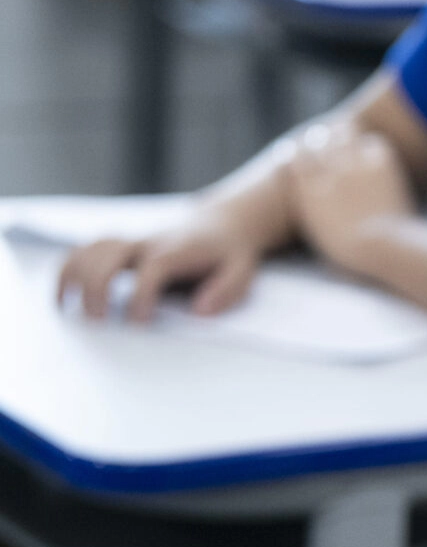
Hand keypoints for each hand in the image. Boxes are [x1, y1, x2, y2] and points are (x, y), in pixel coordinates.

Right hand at [57, 212, 265, 321]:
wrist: (222, 224)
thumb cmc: (229, 255)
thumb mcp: (243, 272)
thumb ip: (226, 290)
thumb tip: (199, 311)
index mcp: (178, 252)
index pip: (153, 269)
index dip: (142, 295)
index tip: (138, 322)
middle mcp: (149, 243)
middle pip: (111, 255)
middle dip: (98, 288)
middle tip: (99, 321)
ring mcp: (131, 242)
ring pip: (91, 249)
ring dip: (74, 276)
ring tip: (67, 308)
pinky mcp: (120, 245)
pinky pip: (84, 250)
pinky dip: (67, 269)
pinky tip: (63, 296)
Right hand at [286, 127, 417, 273]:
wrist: (380, 247)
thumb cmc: (352, 255)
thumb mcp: (322, 239)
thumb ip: (317, 219)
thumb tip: (320, 216)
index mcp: (307, 193)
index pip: (293, 158)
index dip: (298, 152)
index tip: (300, 150)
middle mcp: (326, 173)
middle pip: (318, 141)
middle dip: (321, 138)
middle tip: (326, 136)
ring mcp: (353, 164)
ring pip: (344, 134)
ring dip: (345, 133)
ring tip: (348, 130)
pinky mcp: (379, 163)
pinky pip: (374, 142)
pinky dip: (373, 144)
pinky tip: (375, 147)